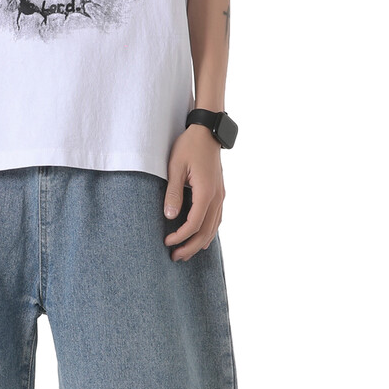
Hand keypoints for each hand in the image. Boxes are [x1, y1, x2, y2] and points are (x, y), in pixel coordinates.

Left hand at [162, 125, 224, 260]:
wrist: (207, 131)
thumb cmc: (189, 146)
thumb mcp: (175, 167)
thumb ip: (173, 193)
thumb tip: (170, 216)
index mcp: (206, 192)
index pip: (194, 224)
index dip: (181, 237)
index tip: (167, 242)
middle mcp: (217, 197)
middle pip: (206, 231)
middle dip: (190, 247)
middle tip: (175, 257)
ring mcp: (221, 195)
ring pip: (214, 227)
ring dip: (200, 243)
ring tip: (186, 253)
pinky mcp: (220, 192)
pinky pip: (217, 219)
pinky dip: (209, 232)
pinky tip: (203, 239)